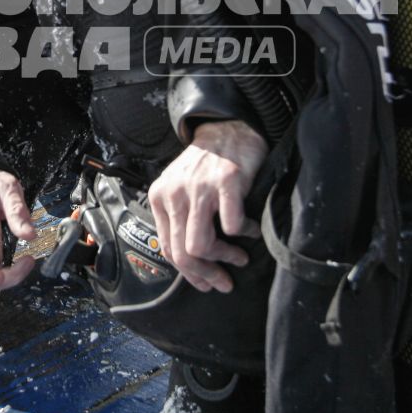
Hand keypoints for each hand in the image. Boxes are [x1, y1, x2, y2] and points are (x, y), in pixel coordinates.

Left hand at [147, 119, 267, 293]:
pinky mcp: (226, 182)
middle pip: (182, 253)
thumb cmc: (208, 165)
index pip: (167, 248)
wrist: (228, 129)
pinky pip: (231, 226)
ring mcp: (199, 188)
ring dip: (224, 258)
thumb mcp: (182, 190)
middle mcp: (174, 193)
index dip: (188, 273)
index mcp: (159, 197)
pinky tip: (252, 230)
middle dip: (205, 275)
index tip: (206, 283)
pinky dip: (245, 234)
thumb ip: (181, 219)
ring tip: (239, 257)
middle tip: (223, 282)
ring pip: (201, 245)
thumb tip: (193, 265)